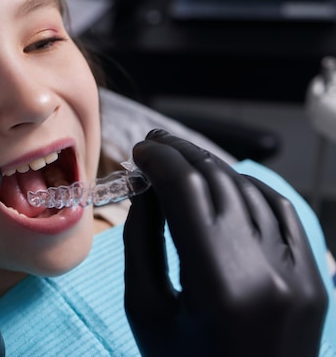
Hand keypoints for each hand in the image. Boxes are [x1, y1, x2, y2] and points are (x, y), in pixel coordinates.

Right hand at [123, 129, 326, 356]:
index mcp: (218, 286)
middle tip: (156, 145)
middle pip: (220, 182)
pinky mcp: (315, 279)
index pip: (186, 191)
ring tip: (184, 165)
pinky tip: (225, 186)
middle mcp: (267, 272)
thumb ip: (142, 242)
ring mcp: (300, 275)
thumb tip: (146, 189)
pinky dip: (250, 191)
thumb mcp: (146, 309)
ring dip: (213, 170)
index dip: (159, 160)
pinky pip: (283, 213)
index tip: (139, 152)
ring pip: (252, 191)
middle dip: (182, 154)